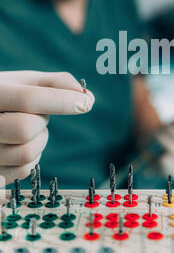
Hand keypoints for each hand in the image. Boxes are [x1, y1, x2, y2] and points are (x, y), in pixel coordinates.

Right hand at [0, 71, 94, 185]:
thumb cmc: (6, 96)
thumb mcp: (24, 82)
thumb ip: (56, 83)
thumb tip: (87, 96)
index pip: (28, 99)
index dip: (62, 101)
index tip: (85, 102)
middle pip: (26, 129)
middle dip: (41, 122)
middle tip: (36, 115)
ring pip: (27, 154)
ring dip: (38, 141)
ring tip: (24, 130)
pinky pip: (23, 170)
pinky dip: (31, 158)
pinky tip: (18, 145)